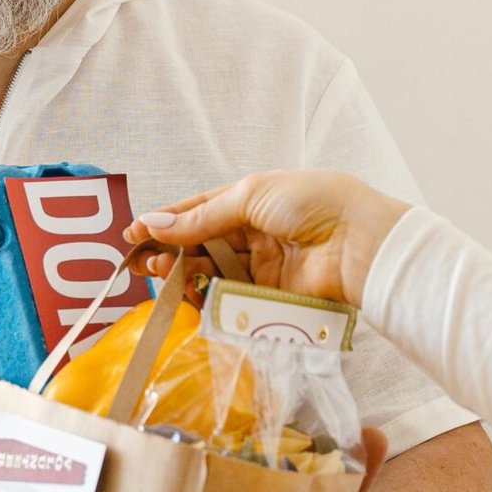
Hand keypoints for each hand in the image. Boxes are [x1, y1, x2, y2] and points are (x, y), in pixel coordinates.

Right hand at [127, 169, 406, 306]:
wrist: (358, 242)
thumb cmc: (312, 203)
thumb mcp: (251, 196)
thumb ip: (202, 216)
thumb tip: (155, 224)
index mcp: (251, 198)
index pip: (199, 209)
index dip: (166, 221)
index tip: (133, 233)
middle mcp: (254, 231)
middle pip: (200, 243)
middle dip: (169, 250)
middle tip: (140, 262)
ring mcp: (261, 265)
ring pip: (210, 271)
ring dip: (182, 272)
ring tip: (158, 273)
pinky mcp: (268, 295)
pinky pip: (229, 296)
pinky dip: (206, 294)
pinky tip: (186, 290)